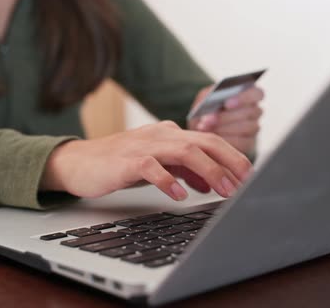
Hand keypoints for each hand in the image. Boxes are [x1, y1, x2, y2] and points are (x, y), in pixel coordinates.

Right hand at [39, 121, 251, 200]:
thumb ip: (183, 170)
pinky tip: (179, 195)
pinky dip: (168, 180)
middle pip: (204, 142)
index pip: (209, 141)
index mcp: (170, 134)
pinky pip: (152, 167)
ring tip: (223, 190)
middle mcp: (161, 135)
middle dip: (230, 162)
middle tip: (246, 183)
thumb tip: (210, 183)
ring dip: (208, 171)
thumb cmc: (119, 163)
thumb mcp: (157, 164)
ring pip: (184, 151)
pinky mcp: (126, 160)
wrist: (80, 162)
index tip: (249, 177)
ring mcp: (144, 145)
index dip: (232, 158)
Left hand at [188, 86, 263, 153]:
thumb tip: (209, 101)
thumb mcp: (204, 99)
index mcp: (249, 94)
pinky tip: (213, 137)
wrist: (203, 130)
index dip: (244, 98)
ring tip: (205, 128)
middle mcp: (255, 111)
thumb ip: (208, 96)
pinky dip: (226, 140)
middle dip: (226, 117)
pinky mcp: (249, 143)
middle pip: (250, 112)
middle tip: (208, 120)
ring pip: (246, 127)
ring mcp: (253, 128)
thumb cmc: (207, 110)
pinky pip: (242, 142)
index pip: (257, 93)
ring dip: (224, 128)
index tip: (227, 103)